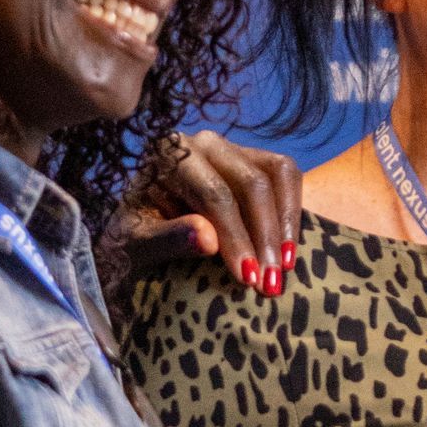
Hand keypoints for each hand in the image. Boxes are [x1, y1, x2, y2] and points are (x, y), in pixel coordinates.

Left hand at [113, 130, 302, 291]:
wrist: (142, 227)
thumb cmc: (133, 238)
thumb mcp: (136, 245)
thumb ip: (167, 239)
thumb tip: (208, 239)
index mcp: (168, 154)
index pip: (213, 194)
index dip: (235, 237)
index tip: (247, 278)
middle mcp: (203, 142)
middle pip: (251, 184)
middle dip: (264, 237)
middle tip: (270, 284)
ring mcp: (233, 148)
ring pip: (276, 176)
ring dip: (285, 225)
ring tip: (286, 269)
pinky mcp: (254, 159)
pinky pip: (287, 175)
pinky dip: (292, 211)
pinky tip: (290, 249)